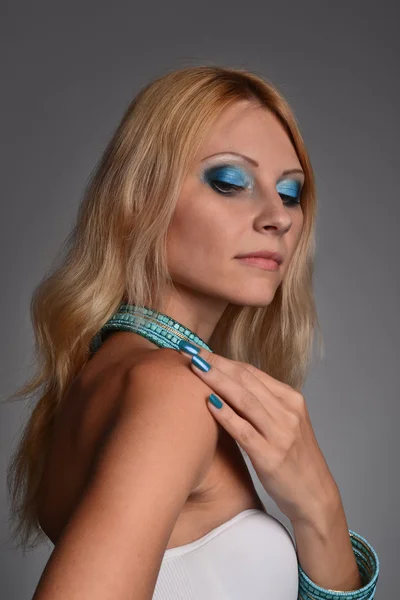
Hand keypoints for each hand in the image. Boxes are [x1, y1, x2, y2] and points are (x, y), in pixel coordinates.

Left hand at [178, 343, 339, 526]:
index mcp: (291, 399)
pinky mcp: (271, 456)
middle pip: (246, 380)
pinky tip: (208, 403)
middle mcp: (288, 412)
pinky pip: (244, 430)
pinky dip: (226, 414)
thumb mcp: (285, 423)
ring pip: (244, 399)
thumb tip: (227, 383)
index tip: (200, 350)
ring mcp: (281, 433)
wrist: (315, 496)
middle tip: (191, 351)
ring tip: (195, 368)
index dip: (224, 359)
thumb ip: (263, 403)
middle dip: (216, 364)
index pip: (252, 372)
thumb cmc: (293, 459)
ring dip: (217, 381)